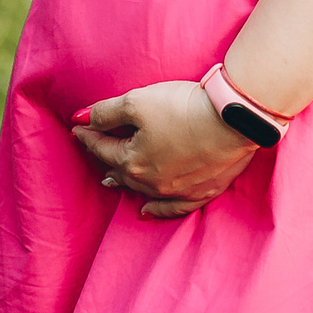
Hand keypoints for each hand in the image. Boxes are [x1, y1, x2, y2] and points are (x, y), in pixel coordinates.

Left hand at [72, 81, 259, 219]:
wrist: (234, 118)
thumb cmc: (184, 107)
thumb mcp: (138, 101)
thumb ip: (106, 112)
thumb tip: (82, 118)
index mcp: (131, 161)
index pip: (101, 147)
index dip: (88, 134)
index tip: (78, 126)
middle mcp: (150, 182)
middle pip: (120, 169)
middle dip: (105, 157)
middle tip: (95, 147)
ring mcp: (176, 191)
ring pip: (142, 190)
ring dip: (125, 181)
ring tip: (110, 178)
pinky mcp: (200, 192)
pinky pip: (172, 208)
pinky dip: (158, 210)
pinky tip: (146, 212)